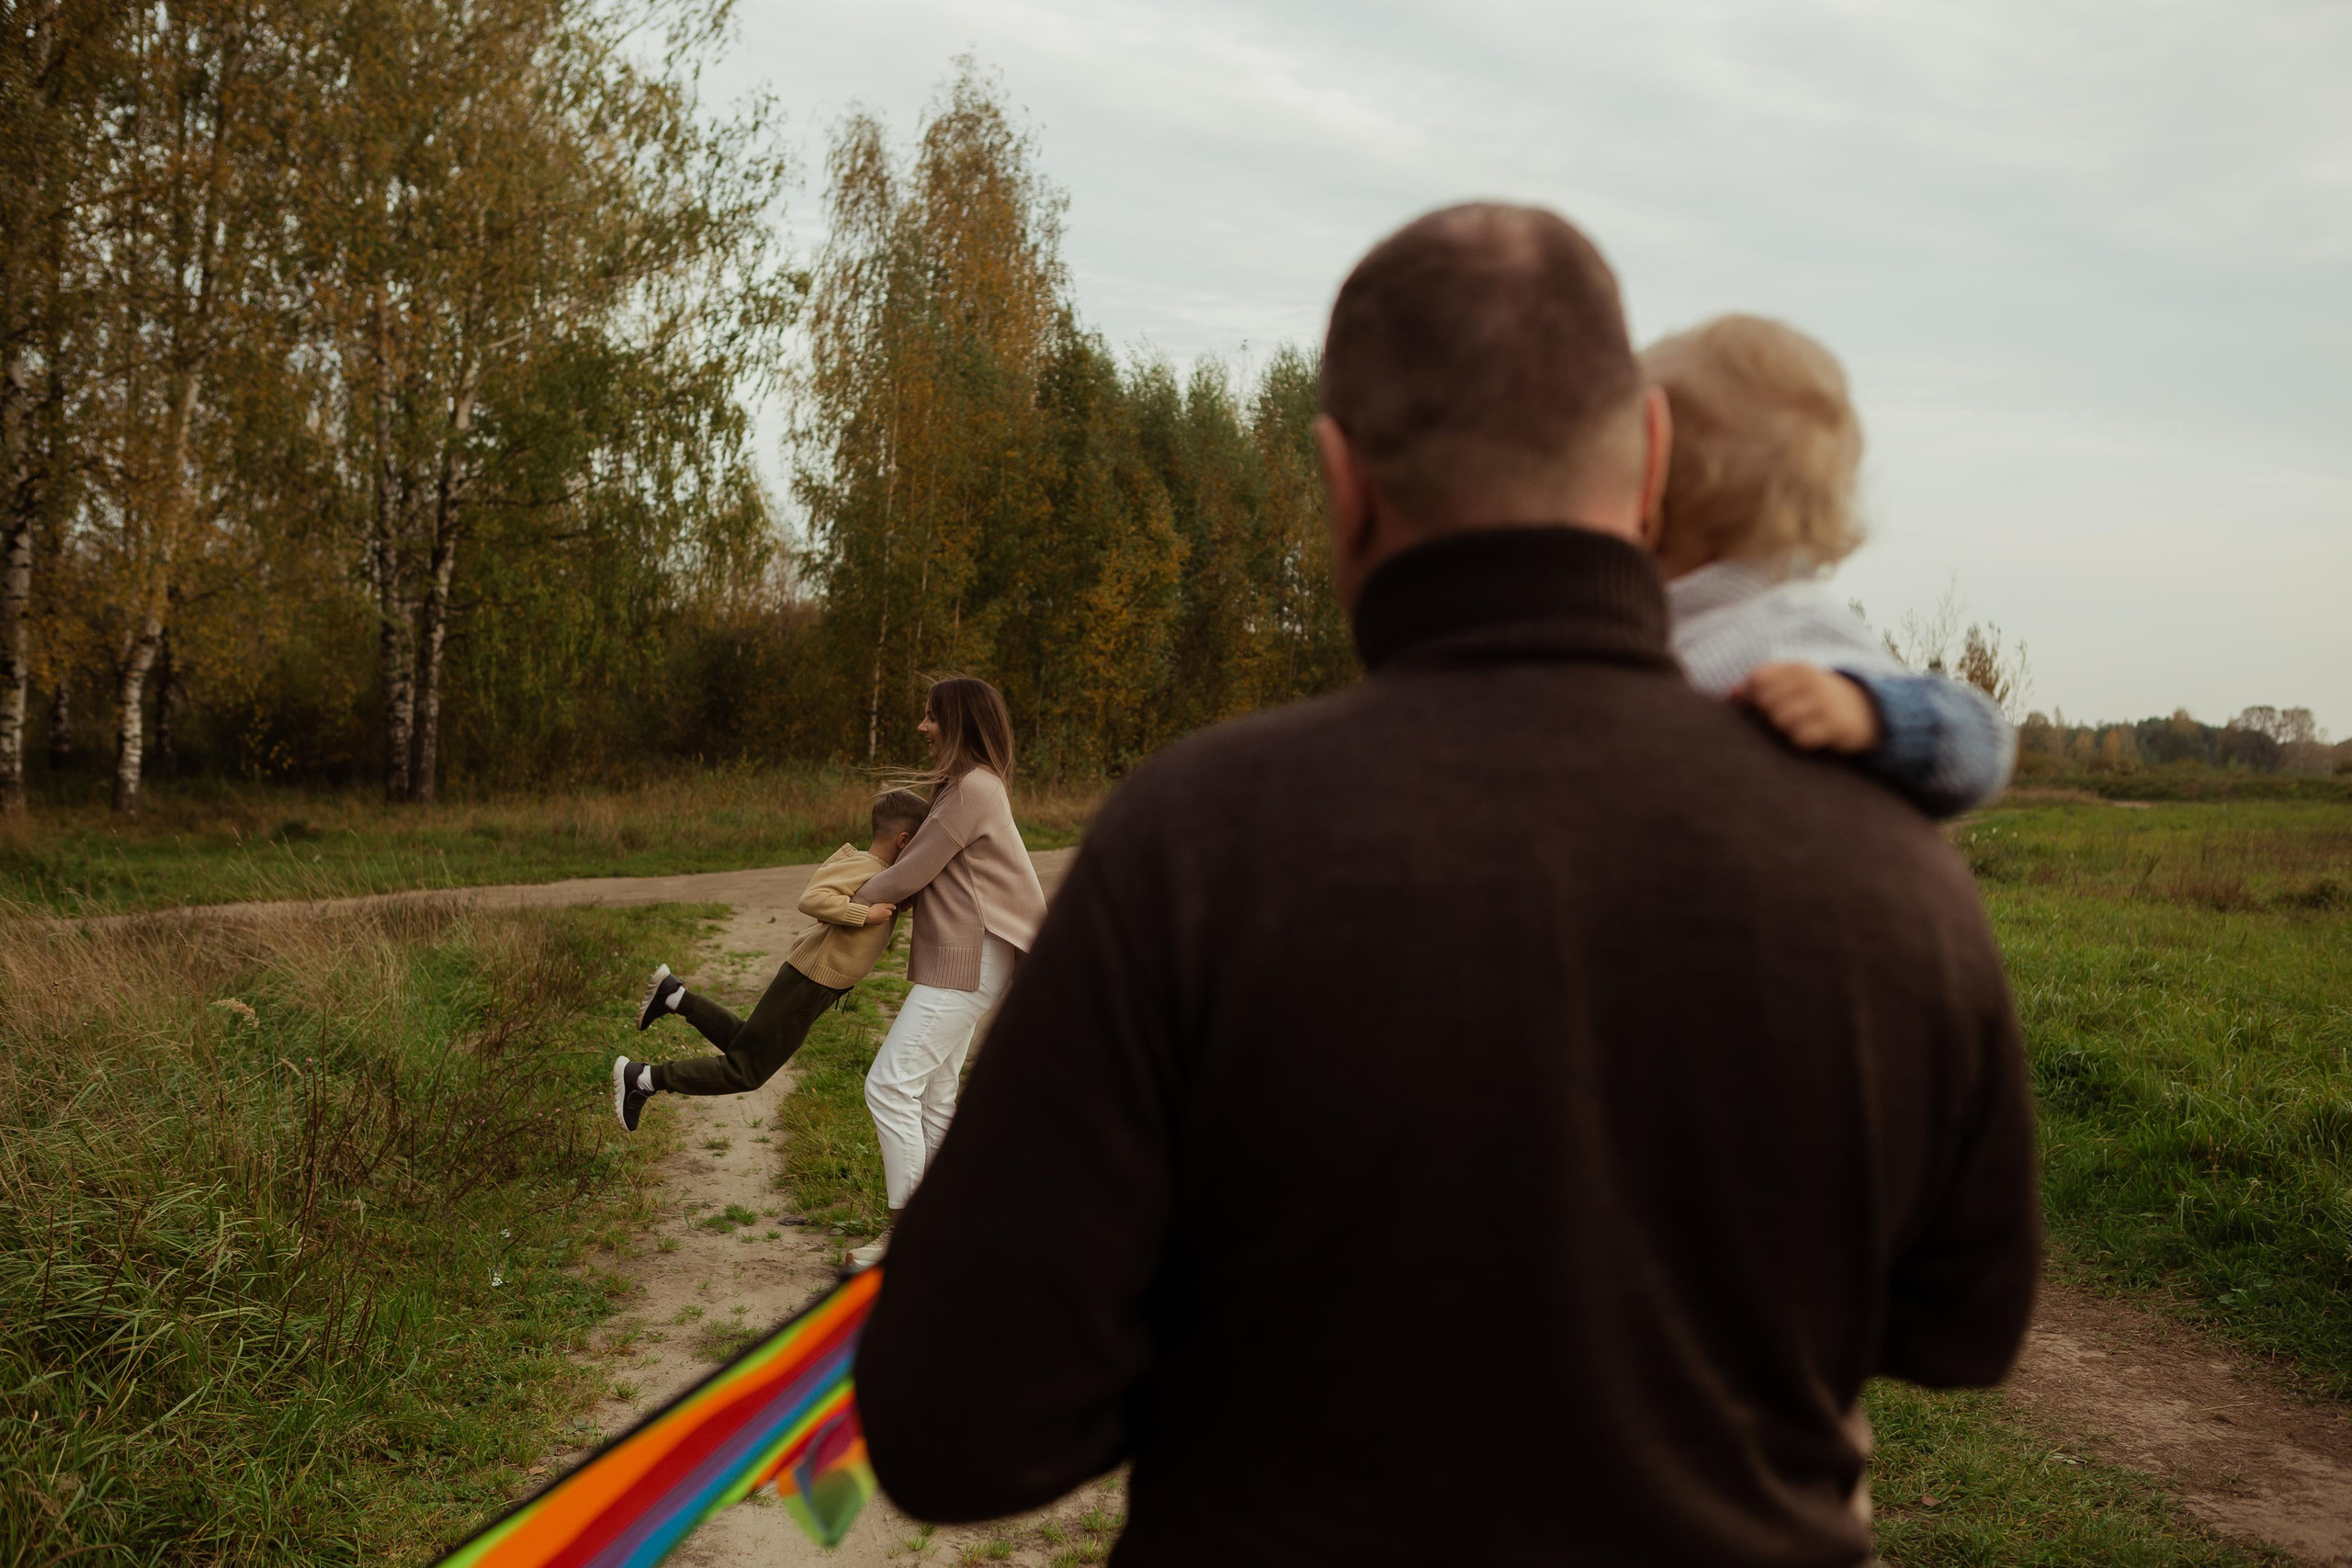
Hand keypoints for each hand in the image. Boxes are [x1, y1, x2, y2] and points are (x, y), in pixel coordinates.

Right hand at [863, 903, 894, 925]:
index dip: (885, 907)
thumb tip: (895, 907)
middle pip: (886, 913)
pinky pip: (878, 920)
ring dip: (880, 915)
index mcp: (889, 913)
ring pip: (882, 917)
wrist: (867, 916)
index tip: (880, 906)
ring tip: (875, 912)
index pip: (889, 909)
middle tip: (877, 908)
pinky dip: (877, 918)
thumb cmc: (875, 909)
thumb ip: (890, 905)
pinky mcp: (877, 924)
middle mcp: (887, 918)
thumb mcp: (883, 904)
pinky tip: (873, 916)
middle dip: (883, 911)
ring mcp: (882, 922)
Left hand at [1732, 663, 1880, 753]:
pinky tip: (1813, 735)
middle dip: (1769, 716)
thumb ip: (1761, 687)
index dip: (1753, 696)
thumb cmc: (1817, 698)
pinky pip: (1801, 738)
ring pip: (1781, 721)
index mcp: (1798, 668)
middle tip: (1786, 718)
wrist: (1866, 711)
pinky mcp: (1836, 725)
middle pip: (1766, 703)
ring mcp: (1824, 702)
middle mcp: (1811, 681)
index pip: (1758, 678)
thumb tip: (1730, 694)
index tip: (1764, 704)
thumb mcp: (1793, 685)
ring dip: (1786, 730)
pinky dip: (1802, 740)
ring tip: (1800, 726)